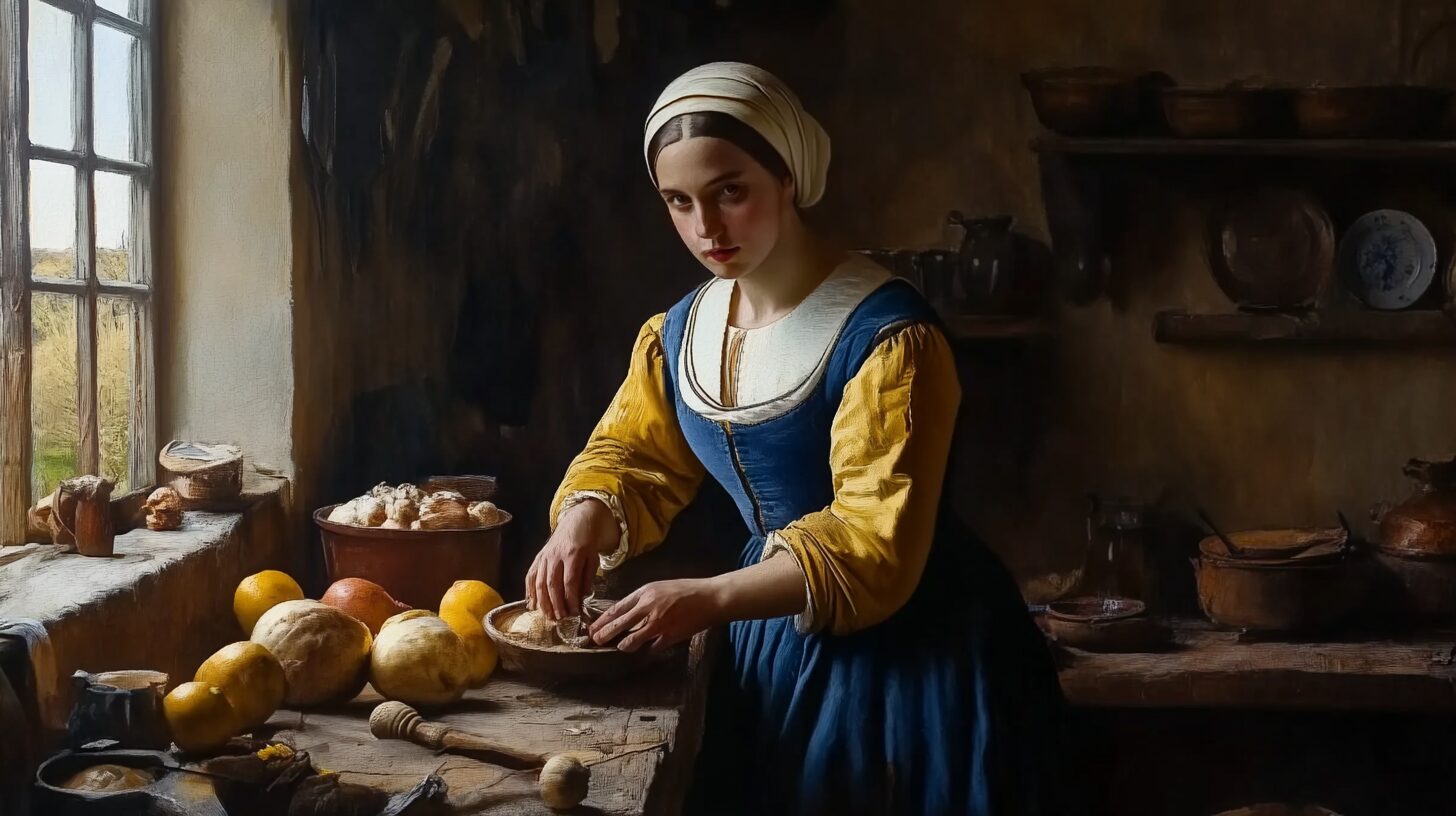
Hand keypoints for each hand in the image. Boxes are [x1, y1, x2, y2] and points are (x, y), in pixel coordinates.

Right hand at [526, 499, 618, 619]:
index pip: (570, 581)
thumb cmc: (587, 542)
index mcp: (573, 554)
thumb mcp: (594, 558)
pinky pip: (530, 575)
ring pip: (539, 582)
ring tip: (547, 616)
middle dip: (555, 604)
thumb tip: (581, 598)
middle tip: (559, 619)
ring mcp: (544, 556)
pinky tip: (532, 604)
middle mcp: (555, 555)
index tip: (574, 612)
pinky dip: (529, 591)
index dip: (571, 598)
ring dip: (542, 602)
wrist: (577, 521)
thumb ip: (587, 577)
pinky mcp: (538, 557)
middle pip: (552, 583)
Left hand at [588, 578, 723, 652]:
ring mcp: (658, 623)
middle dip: (604, 635)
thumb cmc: (686, 590)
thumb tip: (626, 614)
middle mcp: (648, 607)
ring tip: (621, 647)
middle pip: (619, 624)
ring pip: (631, 640)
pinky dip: (647, 650)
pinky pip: (651, 648)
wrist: (710, 598)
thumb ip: (643, 600)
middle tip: (595, 641)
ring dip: (624, 645)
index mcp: (645, 592)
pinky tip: (644, 652)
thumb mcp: (660, 587)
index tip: (593, 627)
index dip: (602, 620)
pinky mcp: (669, 636)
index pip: (616, 608)